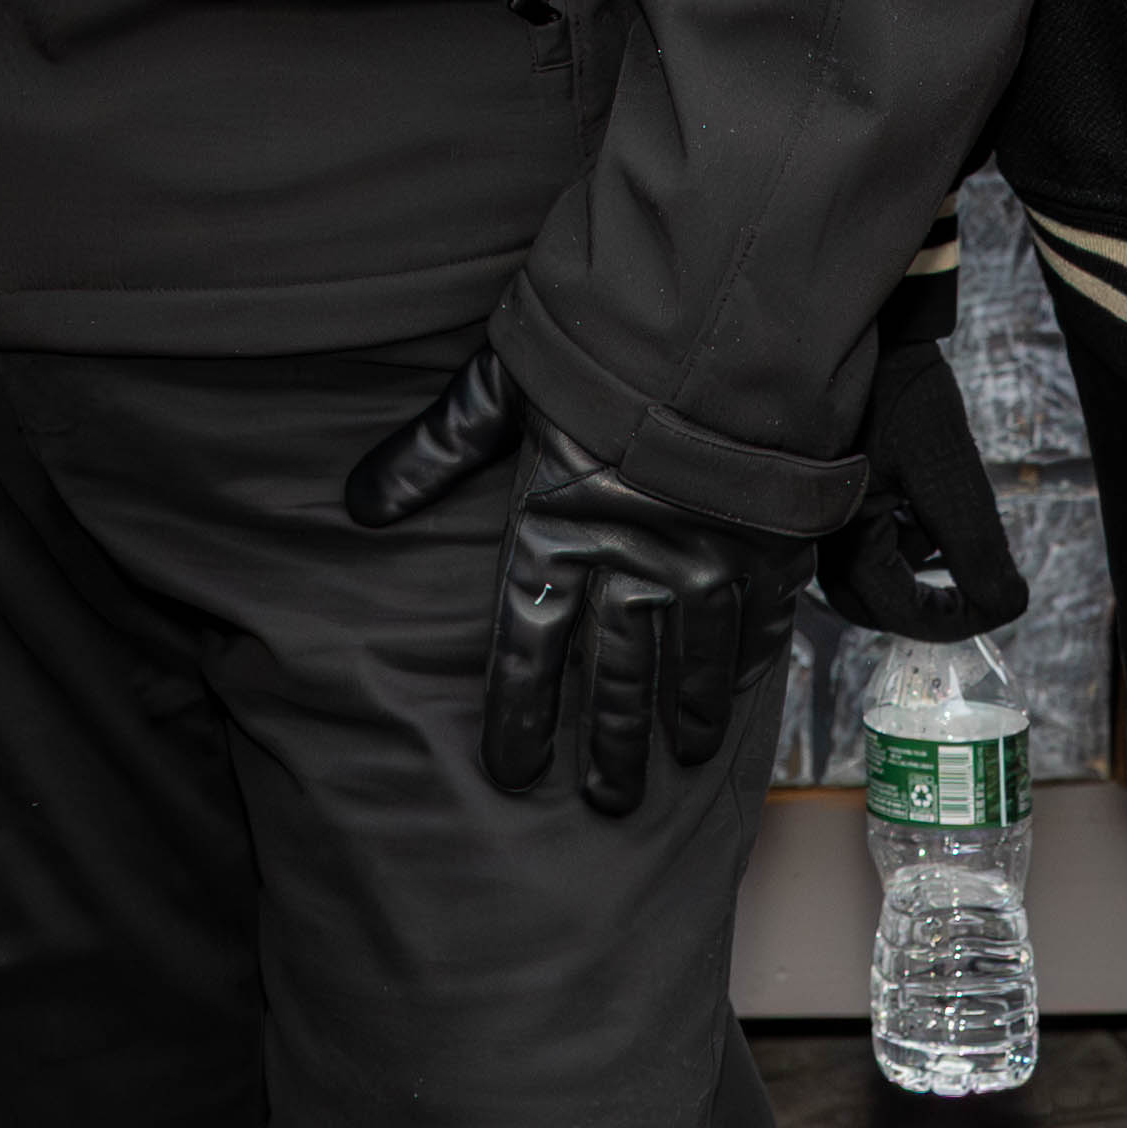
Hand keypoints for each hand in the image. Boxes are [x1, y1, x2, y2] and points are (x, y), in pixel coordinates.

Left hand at [340, 333, 794, 814]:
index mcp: (555, 533)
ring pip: (687, 669)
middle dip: (608, 747)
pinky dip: (742, 670)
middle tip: (607, 803)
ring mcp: (703, 567)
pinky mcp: (765, 550)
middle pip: (614, 679)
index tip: (514, 772)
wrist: (718, 324)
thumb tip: (361, 500)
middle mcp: (629, 568)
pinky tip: (735, 701)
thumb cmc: (601, 348)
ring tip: (672, 764)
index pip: (527, 650)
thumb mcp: (502, 384)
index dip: (520, 717)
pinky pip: (752, 629)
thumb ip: (437, 447)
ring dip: (677, 722)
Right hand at [812, 238, 1026, 643]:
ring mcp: (818, 508)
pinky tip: (923, 492)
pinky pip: (865, 531)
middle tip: (971, 587)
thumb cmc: (900, 389)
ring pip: (869, 567)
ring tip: (946, 516)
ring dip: (914, 559)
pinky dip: (901, 527)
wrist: (867, 322)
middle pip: (872, 601)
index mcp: (840, 536)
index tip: (995, 605)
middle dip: (925, 598)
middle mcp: (817, 531)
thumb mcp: (949, 472)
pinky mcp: (828, 485)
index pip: (899, 612)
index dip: (954, 619)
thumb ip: (977, 548)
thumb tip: (1008, 607)